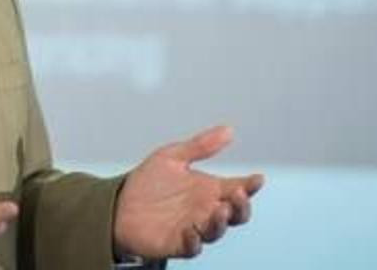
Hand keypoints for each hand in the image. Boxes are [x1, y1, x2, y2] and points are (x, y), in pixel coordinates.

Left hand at [113, 125, 264, 259]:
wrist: (118, 203)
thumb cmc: (148, 182)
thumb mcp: (172, 157)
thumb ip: (200, 146)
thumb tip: (229, 130)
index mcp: (209, 189)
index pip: (238, 188)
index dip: (251, 185)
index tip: (257, 178)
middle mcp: (206, 210)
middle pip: (235, 213)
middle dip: (241, 206)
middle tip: (238, 194)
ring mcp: (194, 228)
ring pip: (217, 230)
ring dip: (221, 222)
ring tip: (219, 209)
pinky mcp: (178, 243)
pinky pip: (191, 247)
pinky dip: (194, 241)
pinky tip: (191, 231)